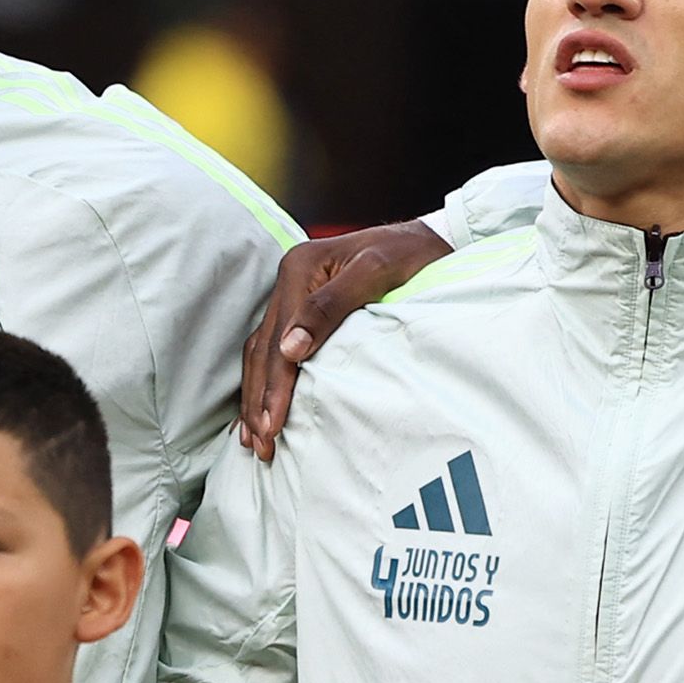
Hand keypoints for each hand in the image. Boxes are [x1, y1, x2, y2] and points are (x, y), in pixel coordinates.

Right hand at [238, 222, 454, 456]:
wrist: (428, 238)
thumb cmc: (408, 254)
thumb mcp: (375, 272)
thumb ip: (332, 306)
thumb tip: (291, 349)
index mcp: (299, 269)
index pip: (279, 341)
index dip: (275, 386)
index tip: (273, 426)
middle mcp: (290, 280)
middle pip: (263, 350)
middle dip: (259, 400)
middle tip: (262, 445)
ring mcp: (293, 292)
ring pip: (261, 352)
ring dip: (255, 395)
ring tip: (255, 438)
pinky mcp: (303, 306)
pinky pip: (273, 347)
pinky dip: (265, 379)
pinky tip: (262, 406)